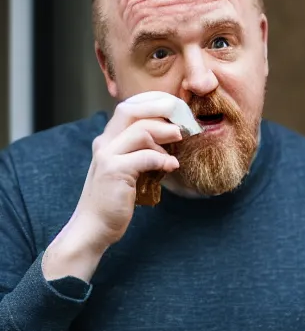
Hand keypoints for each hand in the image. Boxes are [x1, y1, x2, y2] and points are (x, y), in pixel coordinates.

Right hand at [42, 96, 183, 280]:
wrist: (94, 228)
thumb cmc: (117, 199)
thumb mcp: (133, 169)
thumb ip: (146, 150)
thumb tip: (174, 135)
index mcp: (109, 139)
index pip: (129, 106)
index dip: (154, 102)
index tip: (177, 107)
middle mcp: (105, 143)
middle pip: (131, 110)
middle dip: (162, 109)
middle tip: (184, 120)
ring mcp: (107, 156)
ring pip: (140, 130)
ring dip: (166, 133)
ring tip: (181, 140)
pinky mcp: (114, 172)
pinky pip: (144, 156)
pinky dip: (162, 158)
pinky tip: (172, 166)